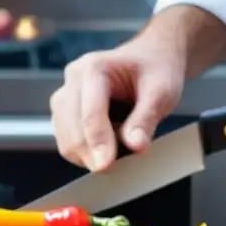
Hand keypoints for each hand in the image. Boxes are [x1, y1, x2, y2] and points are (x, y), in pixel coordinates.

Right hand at [50, 24, 186, 171]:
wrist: (151, 58)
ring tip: (120, 145)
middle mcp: (72, 79)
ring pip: (65, 139)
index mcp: (94, 68)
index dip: (97, 142)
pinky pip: (67, 142)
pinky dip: (86, 153)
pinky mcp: (64, 113)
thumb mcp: (162, 91)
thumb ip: (146, 118)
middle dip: (91, 153)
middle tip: (119, 167)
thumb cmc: (156, 69)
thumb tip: (135, 146)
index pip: (89, 112)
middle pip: (71, 128)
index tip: (107, 166)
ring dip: (89, 154)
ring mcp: (65, 96)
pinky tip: (109, 144)